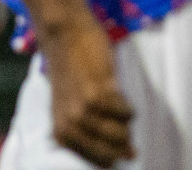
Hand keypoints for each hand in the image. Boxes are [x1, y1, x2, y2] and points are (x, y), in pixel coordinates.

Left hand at [41, 17, 133, 166]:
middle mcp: (70, 126)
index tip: (122, 146)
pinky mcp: (98, 93)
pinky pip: (126, 113)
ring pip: (120, 134)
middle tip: (120, 120)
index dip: (114, 154)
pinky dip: (128, 106)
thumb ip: (95, 132)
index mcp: (61, 133)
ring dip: (125, 121)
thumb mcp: (71, 107)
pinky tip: (118, 92)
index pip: (98, 162)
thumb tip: (129, 154)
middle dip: (123, 140)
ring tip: (118, 103)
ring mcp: (83, 111)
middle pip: (111, 152)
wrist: (64, 34)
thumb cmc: (71, 68)